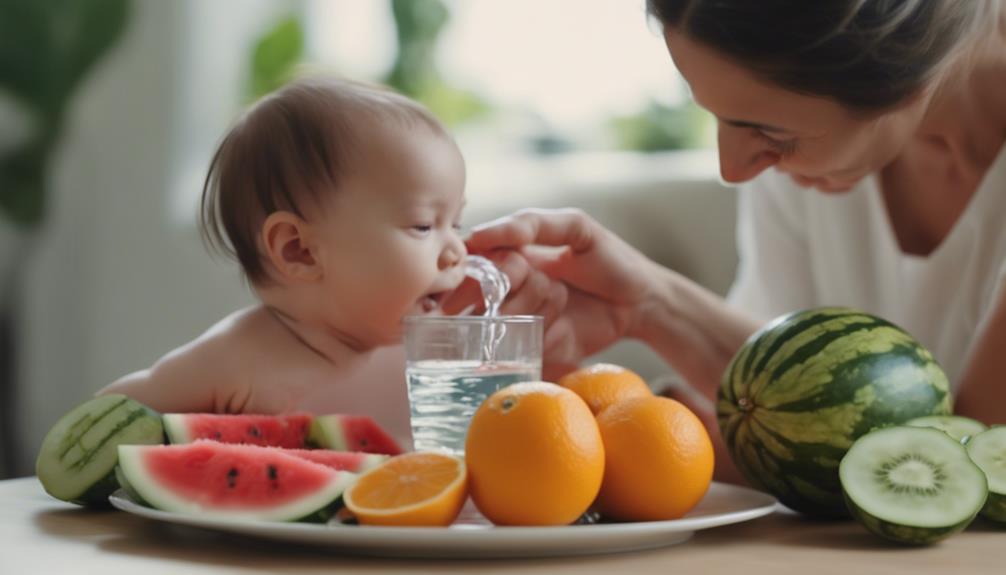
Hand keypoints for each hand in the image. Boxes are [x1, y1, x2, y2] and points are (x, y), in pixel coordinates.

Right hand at [464, 208, 663, 378]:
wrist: (642, 303)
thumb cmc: (611, 259)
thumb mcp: (576, 228)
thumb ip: (531, 224)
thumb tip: (479, 234)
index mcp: (510, 259)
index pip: (476, 268)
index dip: (484, 272)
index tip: (510, 270)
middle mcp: (508, 294)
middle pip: (485, 302)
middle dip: (516, 294)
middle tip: (551, 286)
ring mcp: (521, 326)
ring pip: (504, 327)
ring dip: (537, 312)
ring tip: (565, 301)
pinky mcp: (537, 353)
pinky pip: (523, 354)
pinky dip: (546, 339)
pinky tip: (567, 328)